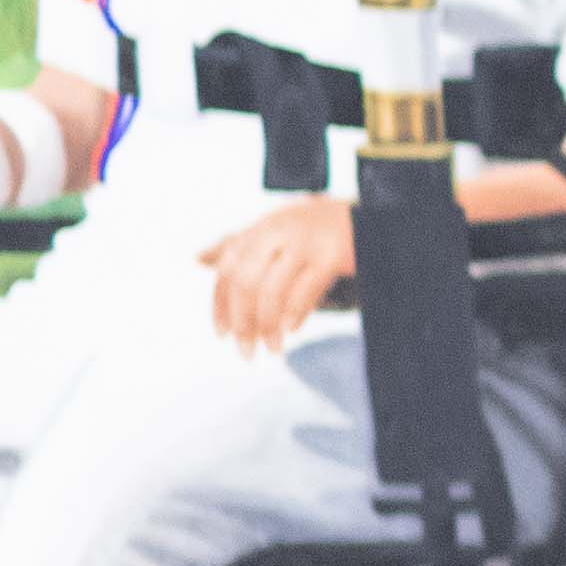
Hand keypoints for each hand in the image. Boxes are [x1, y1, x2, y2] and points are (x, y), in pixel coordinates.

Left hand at [204, 196, 356, 350]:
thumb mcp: (274, 229)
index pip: (228, 270)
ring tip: (272, 349)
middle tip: (245, 351)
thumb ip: (240, 245)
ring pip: (273, 291)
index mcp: (259, 228)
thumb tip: (198, 258)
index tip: (222, 334)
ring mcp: (305, 242)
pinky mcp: (332, 254)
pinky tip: (291, 330)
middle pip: (246, 283)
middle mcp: (277, 231)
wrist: (367, 215)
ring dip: (268, 326)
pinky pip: (306, 290)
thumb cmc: (314, 227)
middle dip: (242, 322)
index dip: (221, 305)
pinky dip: (295, 314)